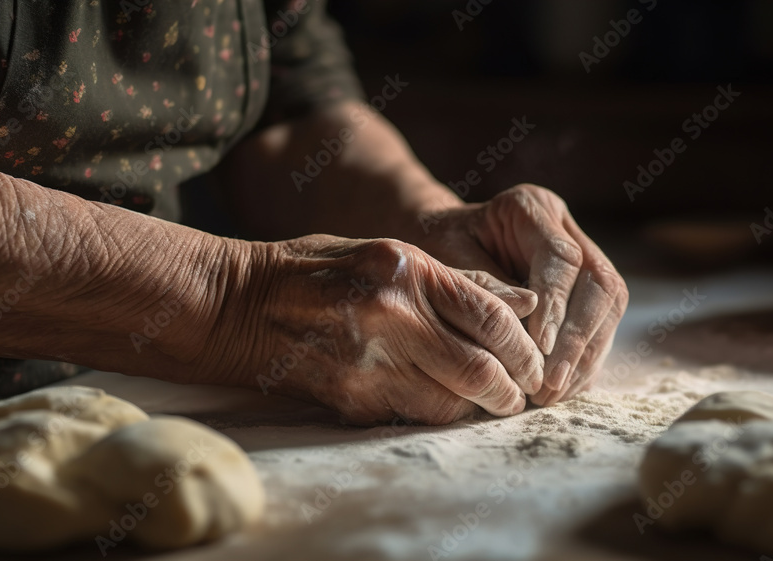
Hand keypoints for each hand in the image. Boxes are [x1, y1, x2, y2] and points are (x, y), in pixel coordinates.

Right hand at [209, 235, 543, 424]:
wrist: (239, 305)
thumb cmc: (320, 269)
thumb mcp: (389, 253)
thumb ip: (457, 280)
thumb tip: (524, 302)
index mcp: (406, 271)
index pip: (491, 318)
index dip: (524, 348)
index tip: (533, 362)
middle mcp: (391, 318)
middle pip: (480, 370)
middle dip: (512, 390)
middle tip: (521, 393)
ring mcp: (368, 363)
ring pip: (451, 404)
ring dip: (476, 407)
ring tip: (486, 399)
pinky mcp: (349, 400)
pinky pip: (412, 416)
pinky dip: (435, 412)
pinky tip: (438, 399)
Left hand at [415, 184, 628, 405]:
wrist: (436, 242)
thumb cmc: (435, 249)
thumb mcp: (446, 260)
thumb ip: (486, 289)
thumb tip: (526, 332)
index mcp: (531, 207)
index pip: (562, 259)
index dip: (556, 307)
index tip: (540, 349)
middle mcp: (565, 227)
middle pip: (601, 283)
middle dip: (579, 339)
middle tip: (551, 384)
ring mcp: (582, 255)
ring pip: (609, 306)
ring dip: (586, 356)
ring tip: (554, 394)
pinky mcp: (584, 288)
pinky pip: (602, 325)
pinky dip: (585, 360)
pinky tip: (562, 389)